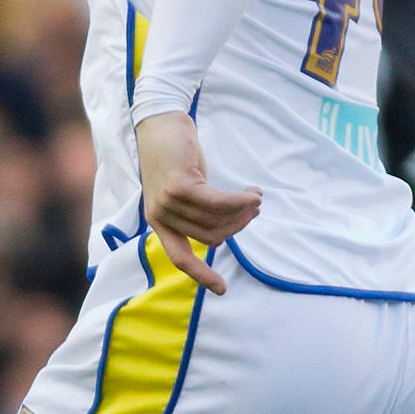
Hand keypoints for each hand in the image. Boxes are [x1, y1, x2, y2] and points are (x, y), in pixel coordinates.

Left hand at [134, 111, 258, 294]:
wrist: (162, 123)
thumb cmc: (176, 156)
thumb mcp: (186, 189)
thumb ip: (200, 210)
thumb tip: (231, 225)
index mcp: (159, 223)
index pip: (180, 258)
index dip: (201, 276)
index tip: (223, 290)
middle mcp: (160, 216)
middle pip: (211, 237)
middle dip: (237, 226)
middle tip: (253, 209)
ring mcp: (168, 202)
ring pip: (216, 221)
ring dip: (242, 211)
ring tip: (255, 198)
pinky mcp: (180, 187)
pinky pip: (218, 203)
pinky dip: (239, 201)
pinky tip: (252, 194)